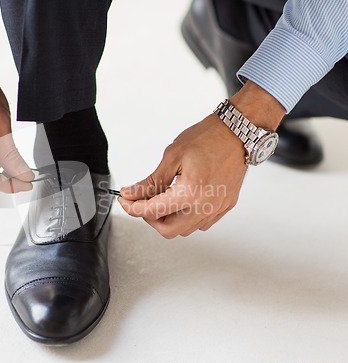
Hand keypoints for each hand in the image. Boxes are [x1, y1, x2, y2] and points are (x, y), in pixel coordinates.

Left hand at [119, 81, 284, 237]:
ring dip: (168, 219)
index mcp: (190, 193)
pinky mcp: (225, 206)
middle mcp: (205, 206)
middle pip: (168, 230)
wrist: (238, 132)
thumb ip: (151, 181)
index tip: (125, 201)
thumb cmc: (208, 138)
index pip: (152, 211)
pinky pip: (201, 223)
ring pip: (185, 230)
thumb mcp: (172, 157)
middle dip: (150, 218)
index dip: (132, 207)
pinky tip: (181, 201)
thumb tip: (132, 193)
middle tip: (142, 202)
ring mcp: (217, 208)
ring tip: (162, 199)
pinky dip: (186, 217)